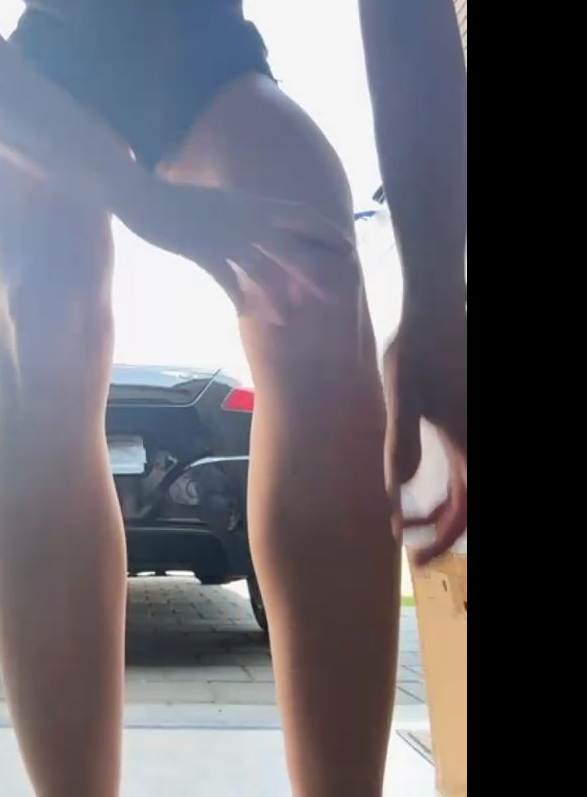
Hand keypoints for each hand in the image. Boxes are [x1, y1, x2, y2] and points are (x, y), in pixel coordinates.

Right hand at [118, 178, 354, 322]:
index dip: (326, 230)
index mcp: (251, 202)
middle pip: (288, 246)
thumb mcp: (217, 201)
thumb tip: (257, 220)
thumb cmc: (176, 199)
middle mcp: (243, 217)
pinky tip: (244, 313)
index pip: (301, 214)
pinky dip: (237, 297)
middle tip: (333, 296)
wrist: (140, 193)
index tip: (347, 248)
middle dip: (312, 272)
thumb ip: (239, 212)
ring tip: (287, 319)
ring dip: (275, 295)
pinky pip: (225, 277)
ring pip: (259, 268)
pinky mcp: (199, 248)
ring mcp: (222, 233)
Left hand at [384, 300, 466, 565]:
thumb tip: (393, 493)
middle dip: (443, 534)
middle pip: (470, 508)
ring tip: (406, 523)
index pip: (466, 513)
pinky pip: (462, 470)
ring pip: (467, 491)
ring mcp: (472, 436)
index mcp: (469, 446)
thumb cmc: (417, 350)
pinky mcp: (464, 425)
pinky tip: (407, 486)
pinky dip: (445, 488)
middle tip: (412, 554)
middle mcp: (476, 446)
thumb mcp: (402, 397)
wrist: (437, 310)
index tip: (417, 558)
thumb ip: (399, 443)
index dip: (443, 541)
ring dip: (443, 513)